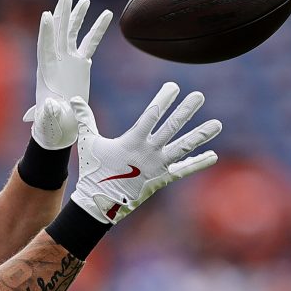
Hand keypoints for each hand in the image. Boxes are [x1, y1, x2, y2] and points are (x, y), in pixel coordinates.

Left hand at [24, 0, 112, 149]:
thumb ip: (48, 111)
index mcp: (45, 71)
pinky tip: (106, 15)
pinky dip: (97, 29)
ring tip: (84, 1)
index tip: (46, 15)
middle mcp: (56, 61)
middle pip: (58, 33)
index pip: (44, 47)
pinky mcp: (81, 63)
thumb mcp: (49, 118)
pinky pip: (90, 43)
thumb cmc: (52, 122)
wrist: (62, 124)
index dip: (45, 32)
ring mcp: (69, 60)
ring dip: (78, 17)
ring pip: (73, 33)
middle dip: (62, 14)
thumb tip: (50, 105)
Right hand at [67, 84, 221, 223]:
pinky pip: (184, 170)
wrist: (100, 203)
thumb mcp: (88, 143)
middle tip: (200, 96)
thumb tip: (73, 101)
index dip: (164, 99)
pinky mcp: (162, 179)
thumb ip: (85, 119)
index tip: (175, 86)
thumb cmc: (93, 170)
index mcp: (133, 141)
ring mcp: (158, 166)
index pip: (151, 115)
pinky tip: (213, 155)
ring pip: (183, 148)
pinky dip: (198, 163)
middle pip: (172, 127)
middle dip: (186, 111)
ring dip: (201, 135)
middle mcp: (149, 152)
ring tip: (217, 124)